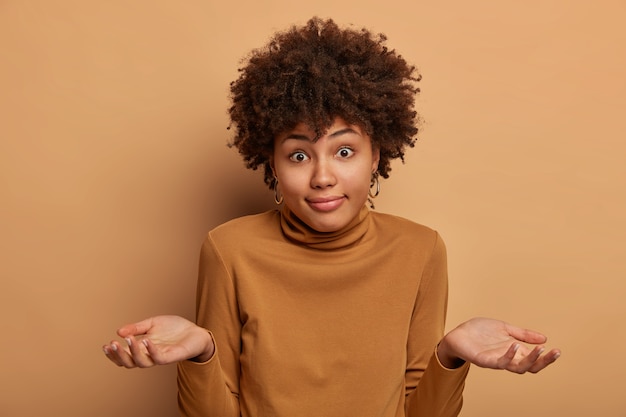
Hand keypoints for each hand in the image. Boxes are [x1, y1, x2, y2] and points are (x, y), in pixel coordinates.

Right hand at [102, 315, 213, 367]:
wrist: (196, 331)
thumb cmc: (175, 328)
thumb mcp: (153, 323)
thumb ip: (137, 328)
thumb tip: (118, 331)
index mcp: (143, 348)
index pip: (124, 357)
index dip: (113, 354)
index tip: (105, 345)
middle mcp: (149, 355)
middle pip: (129, 363)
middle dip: (118, 355)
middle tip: (111, 344)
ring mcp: (160, 356)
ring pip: (142, 362)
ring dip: (133, 352)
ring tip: (128, 339)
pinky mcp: (172, 356)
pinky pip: (159, 358)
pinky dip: (151, 350)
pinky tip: (146, 340)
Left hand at [437, 317, 560, 373]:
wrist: (458, 333)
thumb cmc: (479, 331)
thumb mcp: (504, 328)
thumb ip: (522, 334)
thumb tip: (545, 338)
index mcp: (514, 351)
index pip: (534, 359)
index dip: (546, 357)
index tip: (558, 350)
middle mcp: (507, 358)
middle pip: (530, 367)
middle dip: (544, 361)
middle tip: (555, 353)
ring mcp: (496, 360)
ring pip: (517, 368)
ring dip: (530, 360)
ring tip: (540, 349)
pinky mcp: (484, 360)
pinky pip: (499, 362)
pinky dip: (508, 355)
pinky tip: (514, 346)